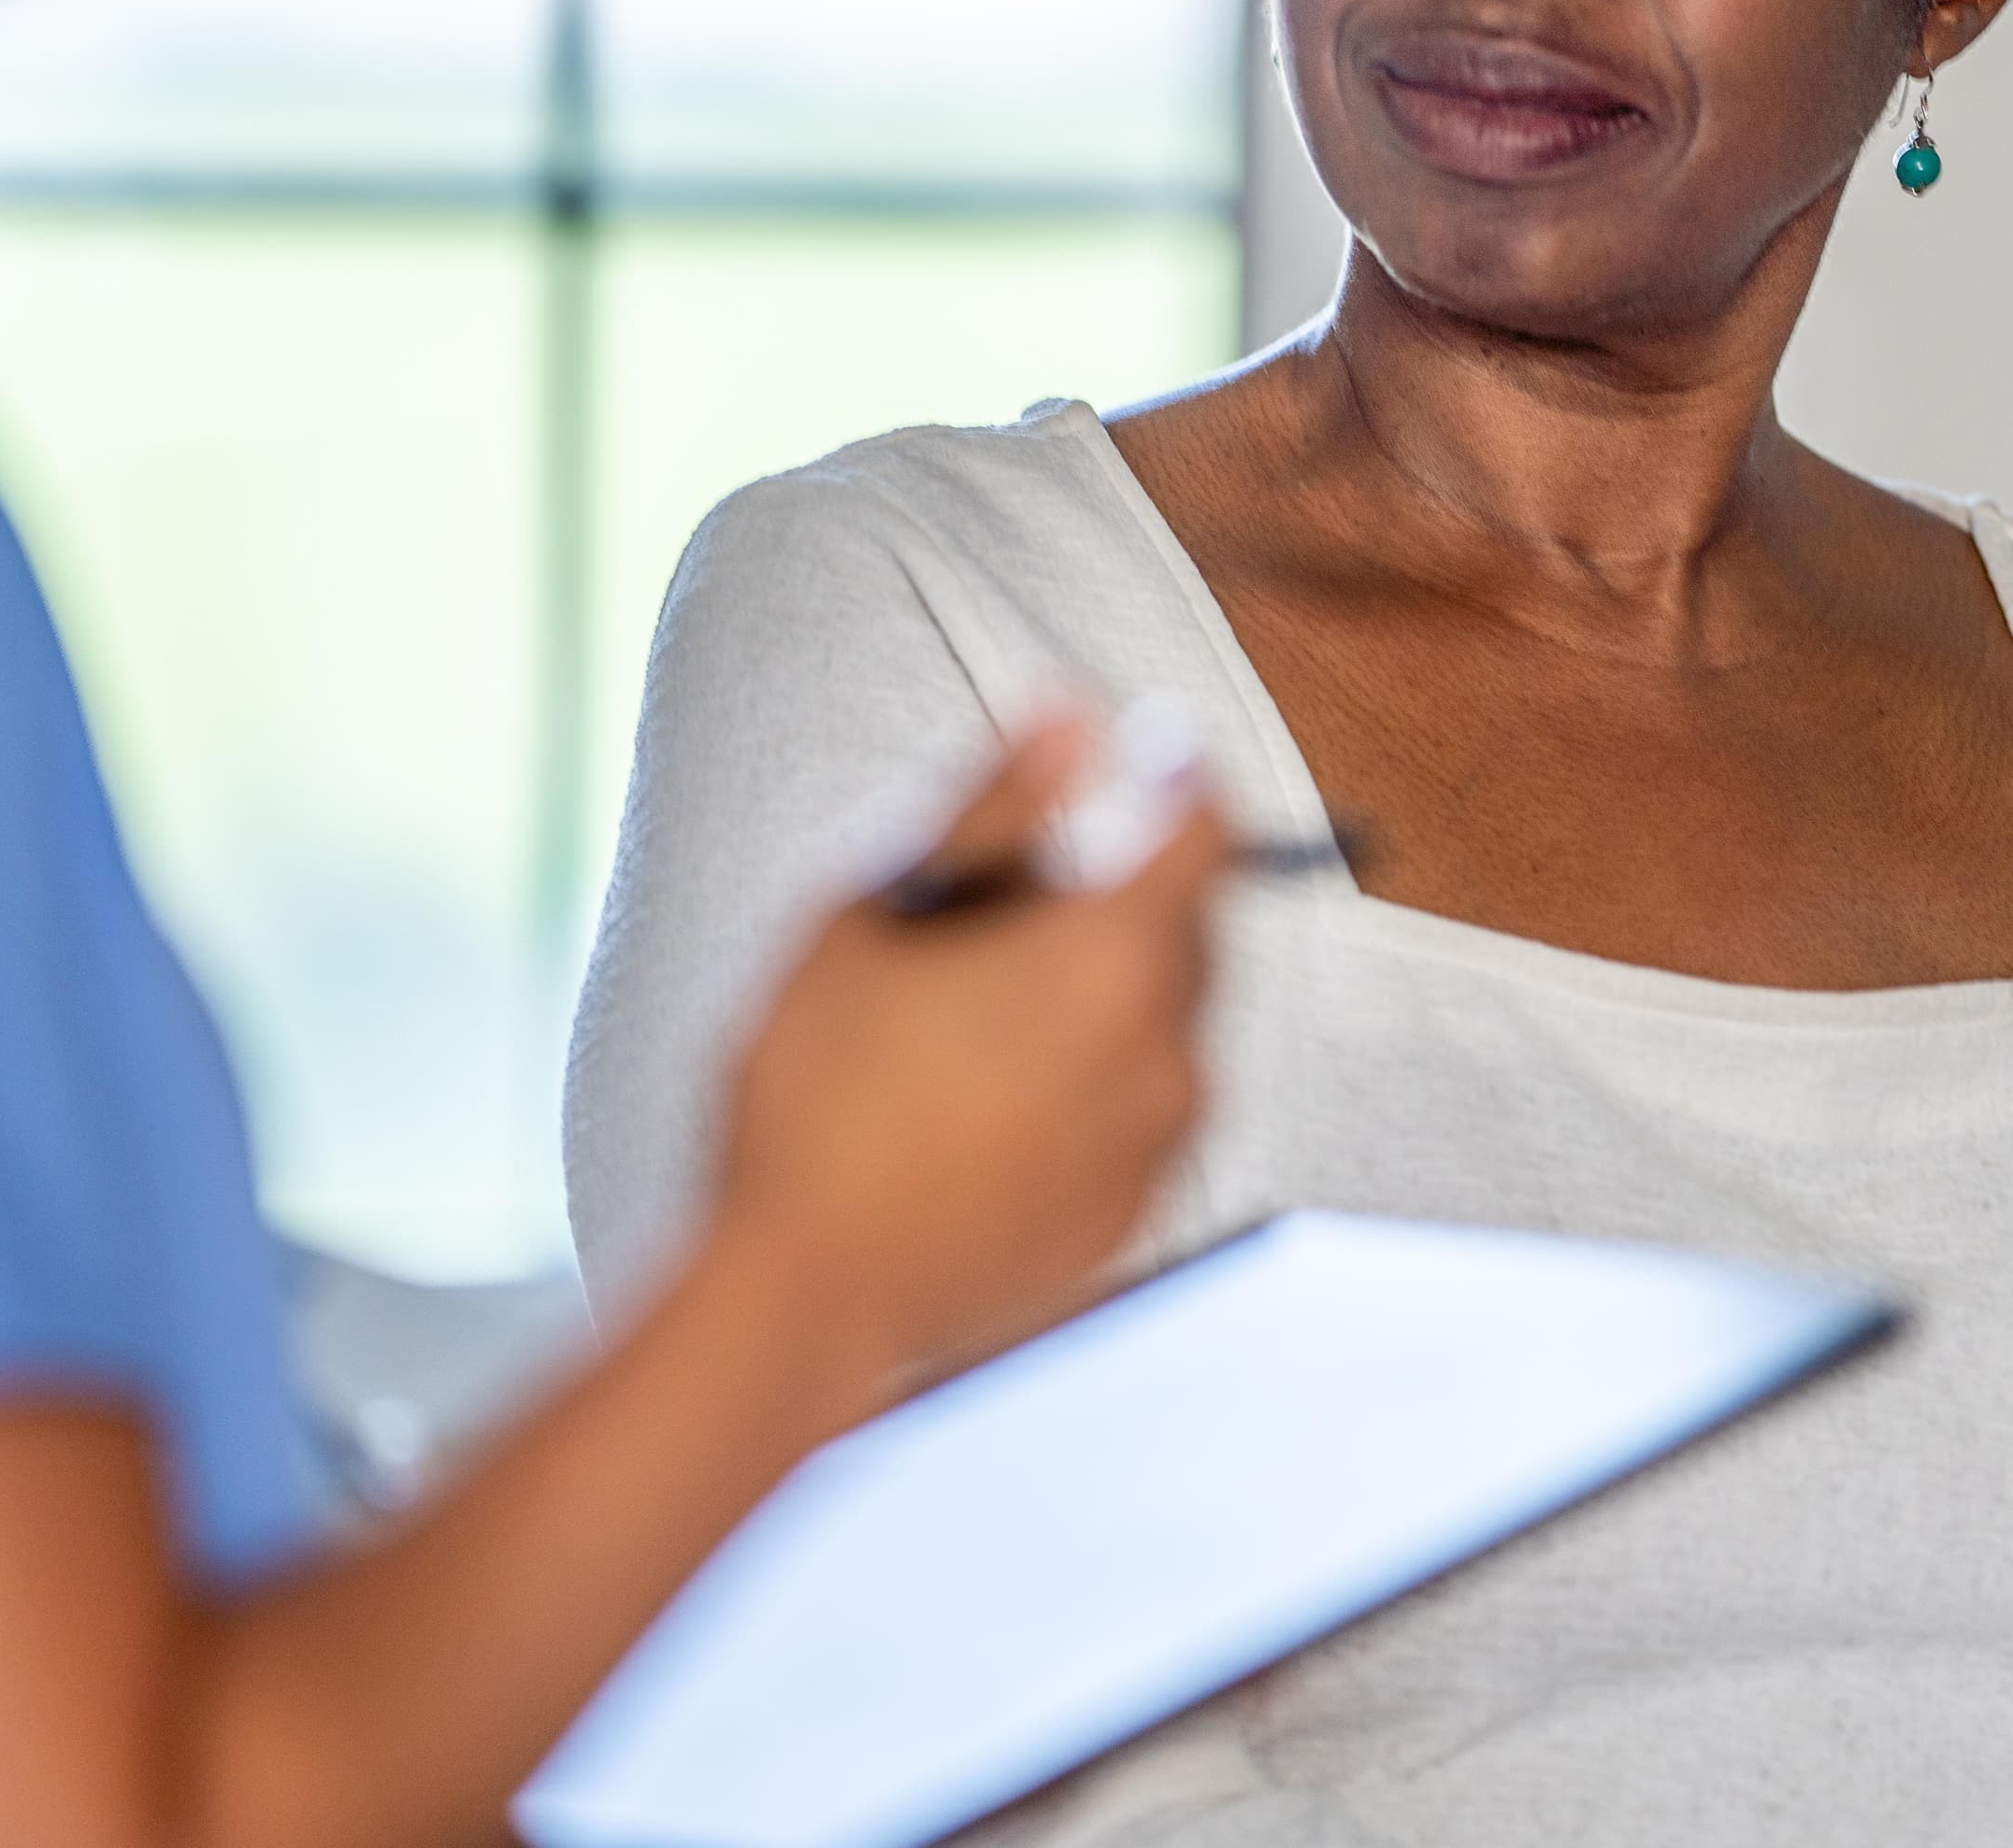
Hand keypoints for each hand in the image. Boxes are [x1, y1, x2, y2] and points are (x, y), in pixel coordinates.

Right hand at [703, 714, 1230, 1386]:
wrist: (803, 1298)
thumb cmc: (817, 1089)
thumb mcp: (879, 906)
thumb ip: (992, 804)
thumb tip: (1071, 713)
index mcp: (1114, 954)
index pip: (1208, 827)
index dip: (1172, 776)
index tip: (1128, 757)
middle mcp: (1168, 1051)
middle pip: (1193, 926)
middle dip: (1126, 888)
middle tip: (1003, 902)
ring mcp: (1158, 1147)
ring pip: (1167, 1023)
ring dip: (1106, 990)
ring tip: (974, 1015)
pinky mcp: (1135, 1219)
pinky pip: (1139, 1112)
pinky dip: (1090, 1079)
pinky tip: (981, 1099)